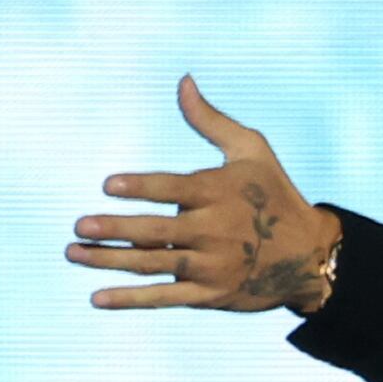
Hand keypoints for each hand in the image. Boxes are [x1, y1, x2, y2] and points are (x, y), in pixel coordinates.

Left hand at [70, 77, 343, 312]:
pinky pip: (164, 299)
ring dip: (110, 261)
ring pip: (152, 264)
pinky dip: (131, 299)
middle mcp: (214, 231)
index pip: (173, 189)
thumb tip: (183, 81)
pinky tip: (98, 297)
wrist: (309, 255)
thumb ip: (210, 121)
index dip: (141, 187)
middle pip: (156, 231)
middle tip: (79, 225)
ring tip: (73, 252)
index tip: (107, 185)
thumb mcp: (251, 150)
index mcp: (220, 192)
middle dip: (115, 230)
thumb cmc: (275, 193)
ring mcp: (211, 267)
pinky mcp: (210, 296)